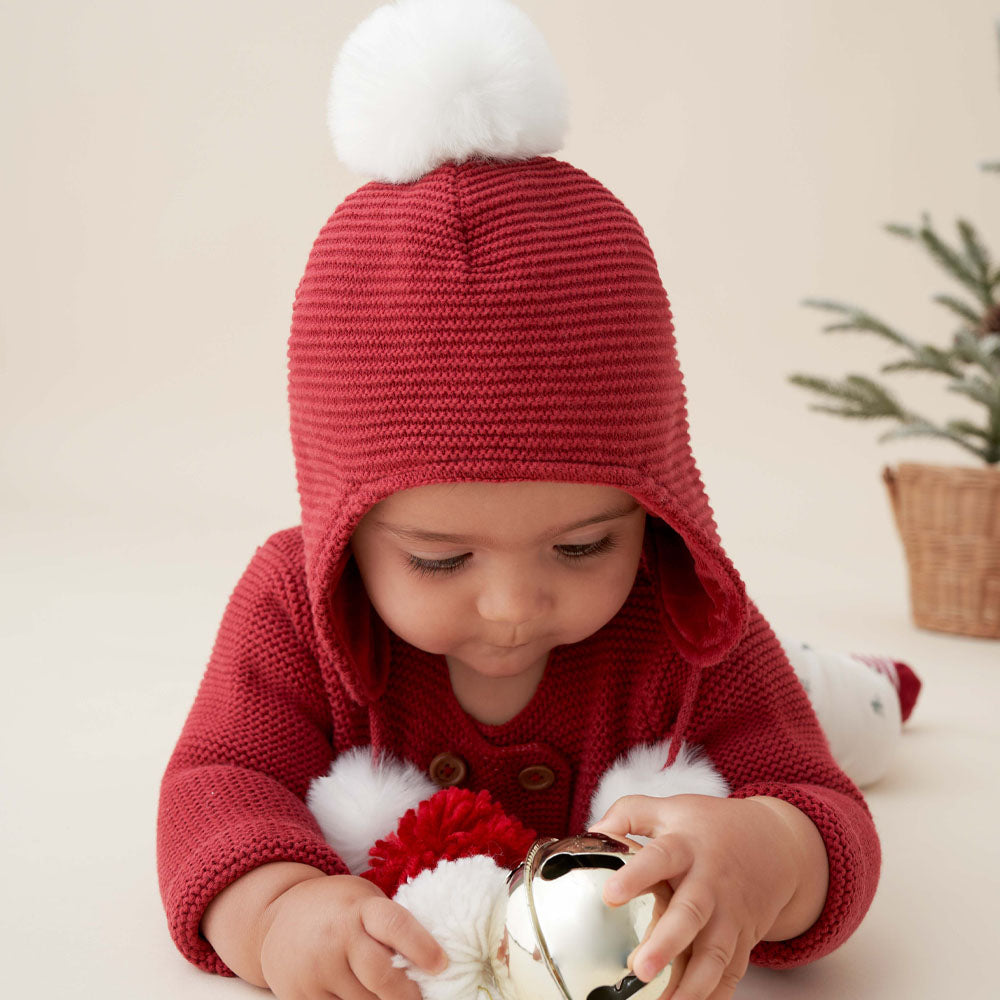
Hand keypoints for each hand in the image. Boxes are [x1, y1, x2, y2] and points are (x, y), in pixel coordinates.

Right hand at [259, 873, 447, 999]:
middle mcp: (335, 939)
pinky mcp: (302, 996)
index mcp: (358, 909)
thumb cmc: (335, 907)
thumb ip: (389, 927)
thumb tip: (428, 962)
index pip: (394, 926)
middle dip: (408, 995)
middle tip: (421, 998)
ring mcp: (316, 971)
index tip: (442, 965)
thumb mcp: (363, 901)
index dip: (422, 947)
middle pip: (382, 978)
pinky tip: (364, 996)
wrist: (277, 917)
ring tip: (393, 994)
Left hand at [590, 794, 807, 999]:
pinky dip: (714, 995)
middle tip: (639, 969)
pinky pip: (730, 974)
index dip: (635, 876)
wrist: (775, 845)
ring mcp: (730, 915)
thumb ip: (629, 813)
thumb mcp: (671, 808)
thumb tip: (593, 833)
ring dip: (691, 984)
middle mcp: (710, 883)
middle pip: (690, 914)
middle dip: (666, 944)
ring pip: (714, 954)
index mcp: (687, 846)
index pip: (660, 858)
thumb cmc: (711, 827)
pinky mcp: (743, 940)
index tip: (610, 896)